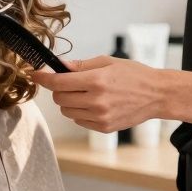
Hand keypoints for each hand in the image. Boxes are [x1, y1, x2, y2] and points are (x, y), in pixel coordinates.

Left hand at [31, 56, 172, 132]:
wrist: (157, 95)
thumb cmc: (134, 75)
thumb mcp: (107, 62)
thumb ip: (80, 66)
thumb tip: (58, 66)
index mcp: (96, 81)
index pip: (58, 82)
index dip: (43, 78)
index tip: (34, 74)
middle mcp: (96, 101)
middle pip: (59, 98)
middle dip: (58, 89)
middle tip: (68, 82)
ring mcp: (100, 117)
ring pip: (66, 111)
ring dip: (68, 102)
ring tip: (84, 93)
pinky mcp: (104, 128)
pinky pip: (79, 121)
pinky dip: (79, 112)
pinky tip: (93, 104)